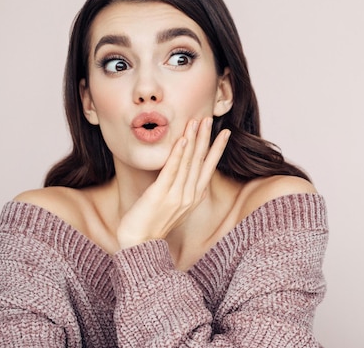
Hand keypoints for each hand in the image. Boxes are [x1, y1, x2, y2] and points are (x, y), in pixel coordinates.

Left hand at [117, 117, 230, 248]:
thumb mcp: (173, 206)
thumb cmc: (152, 225)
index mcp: (194, 197)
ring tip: (196, 122)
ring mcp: (176, 195)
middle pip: (201, 161)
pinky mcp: (161, 194)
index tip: (224, 133)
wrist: (139, 244)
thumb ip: (181, 190)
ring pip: (188, 162)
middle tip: (209, 119)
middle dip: (206, 138)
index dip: (216, 149)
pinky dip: (178, 153)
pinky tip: (183, 139)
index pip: (208, 167)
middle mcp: (189, 195)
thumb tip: (182, 174)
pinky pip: (172, 170)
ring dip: (193, 139)